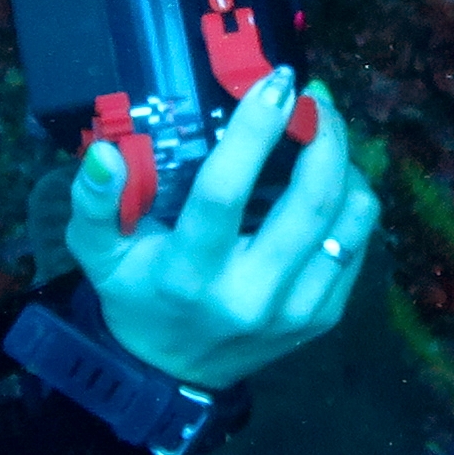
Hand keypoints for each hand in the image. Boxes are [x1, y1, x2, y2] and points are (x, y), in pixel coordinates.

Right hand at [66, 69, 382, 390]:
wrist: (172, 372)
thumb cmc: (136, 294)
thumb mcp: (98, 253)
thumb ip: (95, 201)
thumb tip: (106, 153)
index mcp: (189, 274)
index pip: (226, 192)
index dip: (255, 131)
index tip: (276, 82)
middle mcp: (250, 295)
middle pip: (310, 201)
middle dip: (324, 136)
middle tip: (315, 98)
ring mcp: (295, 310)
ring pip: (349, 220)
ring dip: (345, 163)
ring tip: (325, 134)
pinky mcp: (323, 316)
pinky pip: (358, 243)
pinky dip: (352, 200)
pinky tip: (330, 180)